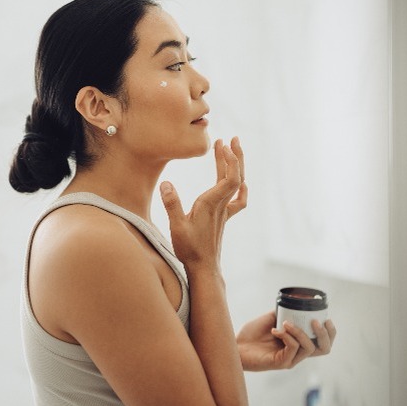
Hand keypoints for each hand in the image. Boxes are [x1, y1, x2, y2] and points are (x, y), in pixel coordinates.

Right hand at [160, 138, 247, 271]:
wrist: (204, 268)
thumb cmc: (190, 249)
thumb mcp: (176, 227)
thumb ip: (172, 204)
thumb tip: (166, 183)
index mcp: (211, 204)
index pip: (230, 178)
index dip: (230, 160)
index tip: (222, 144)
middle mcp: (220, 205)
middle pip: (236, 176)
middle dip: (235, 155)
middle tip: (230, 138)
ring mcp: (224, 211)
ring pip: (236, 184)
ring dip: (235, 165)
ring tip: (229, 148)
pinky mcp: (223, 217)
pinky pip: (237, 199)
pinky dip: (240, 186)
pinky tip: (240, 181)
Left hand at [236, 311, 336, 370]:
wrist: (235, 345)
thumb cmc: (251, 335)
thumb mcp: (270, 319)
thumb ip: (283, 313)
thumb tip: (294, 301)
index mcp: (298, 344)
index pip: (322, 343)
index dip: (330, 333)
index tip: (326, 318)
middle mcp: (297, 353)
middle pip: (324, 349)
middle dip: (324, 334)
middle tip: (315, 321)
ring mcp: (290, 359)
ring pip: (308, 347)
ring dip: (299, 331)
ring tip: (285, 323)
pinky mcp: (281, 363)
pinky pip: (293, 348)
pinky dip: (287, 336)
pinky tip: (275, 330)